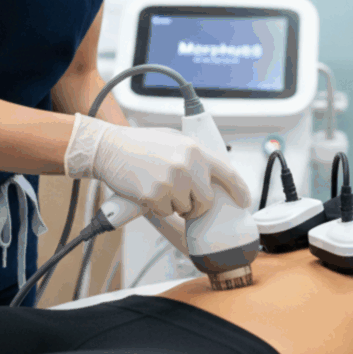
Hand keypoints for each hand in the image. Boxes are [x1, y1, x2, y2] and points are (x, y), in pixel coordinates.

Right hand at [64, 116, 250, 218]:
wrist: (109, 148)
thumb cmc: (139, 144)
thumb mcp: (173, 140)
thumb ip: (194, 156)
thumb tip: (211, 177)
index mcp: (194, 149)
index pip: (228, 173)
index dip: (240, 190)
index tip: (243, 201)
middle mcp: (187, 164)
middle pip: (206, 201)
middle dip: (195, 206)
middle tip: (181, 199)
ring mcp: (172, 181)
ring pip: (184, 210)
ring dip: (172, 205)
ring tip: (157, 186)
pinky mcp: (156, 195)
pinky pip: (165, 213)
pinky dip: (156, 207)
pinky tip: (146, 191)